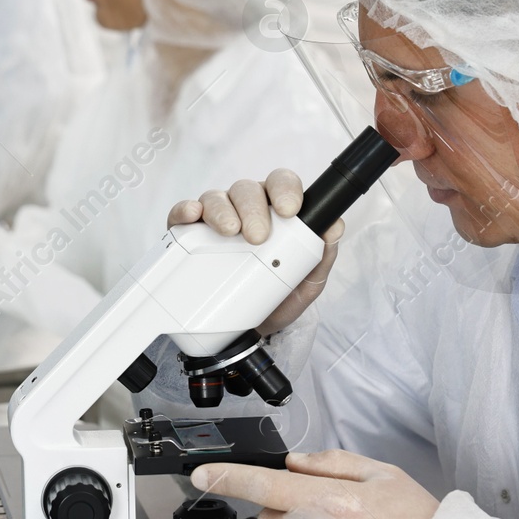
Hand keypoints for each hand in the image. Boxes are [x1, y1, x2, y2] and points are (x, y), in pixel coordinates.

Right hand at [166, 169, 343, 332]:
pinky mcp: (188, 234)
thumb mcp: (306, 283)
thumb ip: (321, 255)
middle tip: (258, 237)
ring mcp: (215, 219)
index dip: (285, 190)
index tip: (289, 210)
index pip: (281, 184)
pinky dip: (186, 210)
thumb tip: (335, 226)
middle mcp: (245, 209)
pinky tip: (193, 216)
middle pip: (247, 190)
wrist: (245, 334)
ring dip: (222, 210)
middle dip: (254, 209)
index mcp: (275, 213)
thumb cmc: (276, 301)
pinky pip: (183, 213)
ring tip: (230, 232)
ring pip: (216, 197)